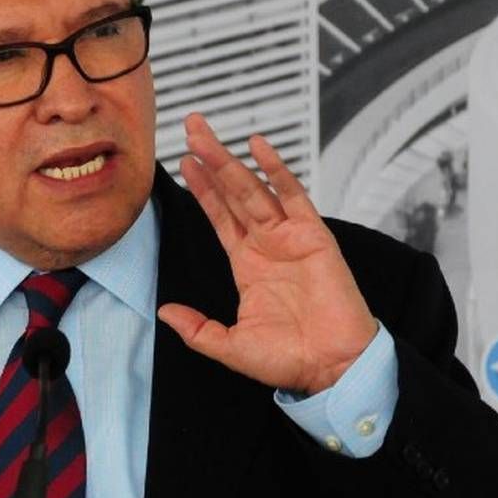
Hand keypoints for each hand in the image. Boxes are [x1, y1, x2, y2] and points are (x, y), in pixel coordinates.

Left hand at [157, 114, 377, 394]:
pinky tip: (257, 146)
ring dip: (229, 160)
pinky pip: (292, 195)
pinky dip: (276, 169)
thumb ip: (197, 328)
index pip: (220, 216)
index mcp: (247, 264)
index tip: (184, 163)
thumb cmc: (290, 360)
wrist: (332, 368)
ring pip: (253, 188)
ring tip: (205, 135)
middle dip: (210, 161)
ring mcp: (289, 237)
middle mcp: (267, 244)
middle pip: (232, 192)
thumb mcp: (230, 346)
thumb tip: (165, 312)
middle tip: (191, 129)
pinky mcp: (314, 236)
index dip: (202, 189)